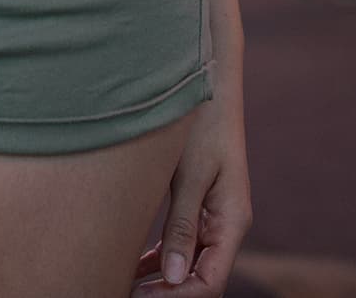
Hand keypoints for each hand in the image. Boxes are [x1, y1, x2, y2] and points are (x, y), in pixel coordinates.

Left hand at [132, 89, 250, 293]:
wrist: (209, 79)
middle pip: (199, 279)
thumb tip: (172, 277)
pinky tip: (136, 266)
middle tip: (123, 293)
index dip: (176, 297)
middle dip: (165, 293)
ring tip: (123, 285)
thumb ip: (181, 225)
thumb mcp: (189, 174)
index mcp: (232, 220)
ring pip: (189, 264)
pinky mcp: (200, 202)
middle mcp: (227, 224)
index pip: (209, 282)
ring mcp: (214, 215)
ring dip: (160, 280)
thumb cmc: (201, 122)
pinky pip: (183, 244)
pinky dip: (160, 258)